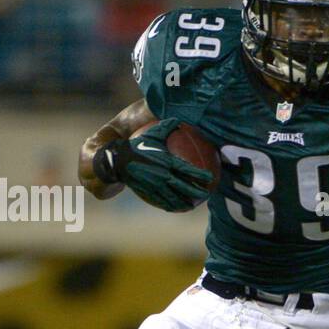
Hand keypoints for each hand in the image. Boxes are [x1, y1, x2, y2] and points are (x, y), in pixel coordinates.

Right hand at [98, 118, 212, 211]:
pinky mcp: (148, 191)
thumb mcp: (152, 134)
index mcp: (166, 161)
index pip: (187, 170)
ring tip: (193, 205)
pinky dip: (170, 205)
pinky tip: (176, 208)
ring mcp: (155, 185)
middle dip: (197, 192)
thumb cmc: (136, 144)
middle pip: (184, 187)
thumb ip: (167, 127)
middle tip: (207, 194)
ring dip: (185, 202)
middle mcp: (162, 175)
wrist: (117, 159)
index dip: (200, 175)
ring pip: (174, 197)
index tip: (211, 178)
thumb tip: (179, 120)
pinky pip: (161, 200)